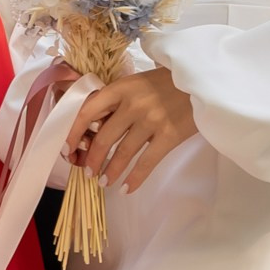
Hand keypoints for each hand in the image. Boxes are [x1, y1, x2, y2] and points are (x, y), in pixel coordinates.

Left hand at [67, 64, 197, 191]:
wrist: (202, 80)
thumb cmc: (167, 82)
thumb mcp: (137, 83)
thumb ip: (118, 101)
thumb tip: (95, 128)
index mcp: (121, 88)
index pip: (88, 111)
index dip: (74, 133)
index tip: (67, 148)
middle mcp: (133, 104)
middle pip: (104, 138)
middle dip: (93, 159)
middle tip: (88, 171)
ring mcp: (151, 120)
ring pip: (123, 153)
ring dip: (110, 171)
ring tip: (104, 182)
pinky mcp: (169, 135)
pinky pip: (146, 163)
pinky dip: (134, 179)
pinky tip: (126, 188)